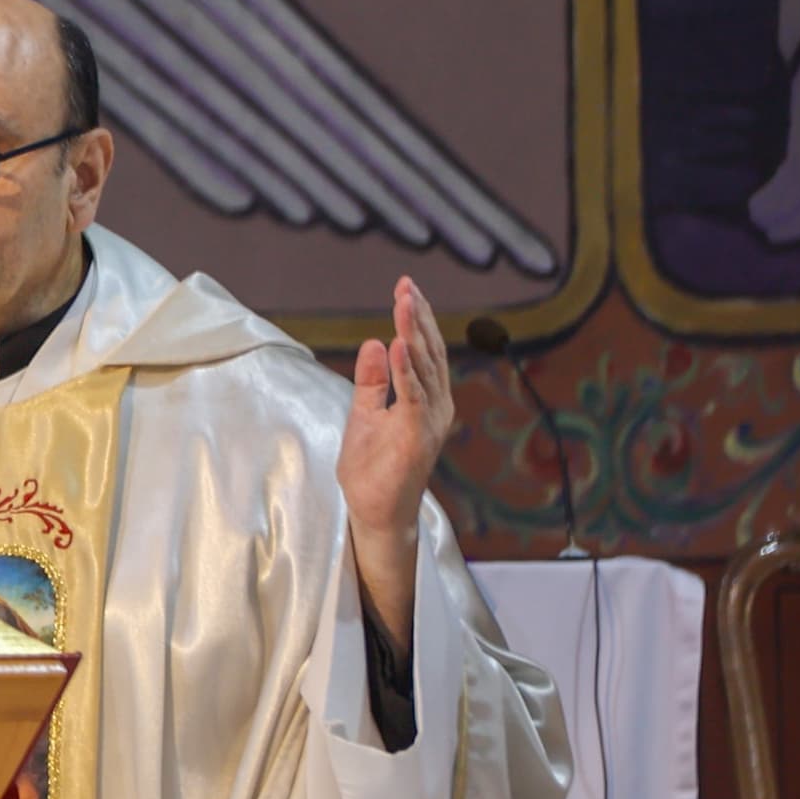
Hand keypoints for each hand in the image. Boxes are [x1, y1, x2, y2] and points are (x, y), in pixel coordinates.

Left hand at [336, 277, 453, 657]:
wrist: (375, 514)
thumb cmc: (372, 470)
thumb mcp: (364, 415)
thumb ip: (370, 382)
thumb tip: (371, 342)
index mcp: (426, 401)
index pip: (424, 351)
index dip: (416, 319)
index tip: (406, 287)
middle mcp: (435, 408)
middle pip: (430, 353)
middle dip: (418, 317)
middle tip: (407, 284)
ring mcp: (429, 423)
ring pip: (425, 369)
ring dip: (414, 334)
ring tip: (405, 303)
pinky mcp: (416, 437)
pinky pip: (412, 397)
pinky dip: (406, 370)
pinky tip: (398, 344)